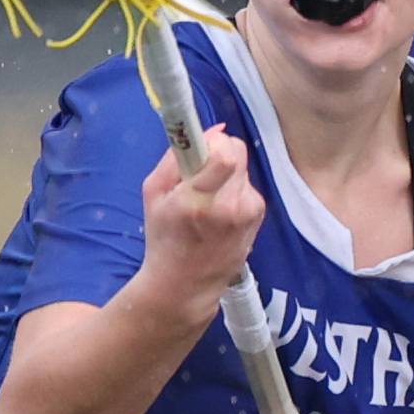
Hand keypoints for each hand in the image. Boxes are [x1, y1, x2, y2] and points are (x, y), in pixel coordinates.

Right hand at [138, 125, 267, 324]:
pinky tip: (220, 211)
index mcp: (198, 200)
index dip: (215, 142)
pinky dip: (234, 191)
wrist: (186, 283)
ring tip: (208, 198)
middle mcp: (229, 207)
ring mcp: (248, 214)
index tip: (201, 147)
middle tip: (201, 170)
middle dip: (220, 153)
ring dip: (226, 175)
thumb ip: (176, 157)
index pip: (226, 154)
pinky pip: (247, 187)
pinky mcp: (259, 218)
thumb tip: (211, 129)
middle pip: (238, 154)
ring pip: (243, 170)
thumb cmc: (164, 238)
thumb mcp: (153, 192)